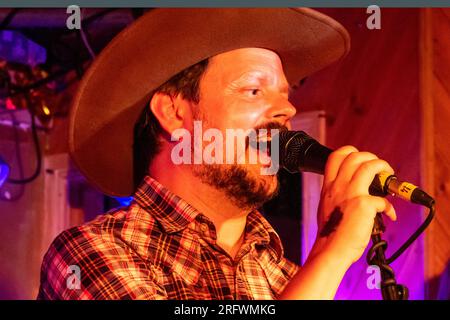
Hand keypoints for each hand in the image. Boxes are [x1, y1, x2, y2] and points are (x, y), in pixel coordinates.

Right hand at [311, 146, 396, 264]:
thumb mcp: (326, 206)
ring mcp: (351, 193)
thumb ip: (338, 195)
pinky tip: (389, 214)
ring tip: (389, 177)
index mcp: (328, 186)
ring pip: (370, 166)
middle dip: (372, 158)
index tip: (361, 161)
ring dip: (384, 168)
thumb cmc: (330, 233)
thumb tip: (357, 193)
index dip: (351, 152)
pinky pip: (383, 199)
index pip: (336, 156)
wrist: (331, 249)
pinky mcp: (364, 205)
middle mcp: (338, 186)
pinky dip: (389, 207)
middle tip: (379, 169)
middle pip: (355, 156)